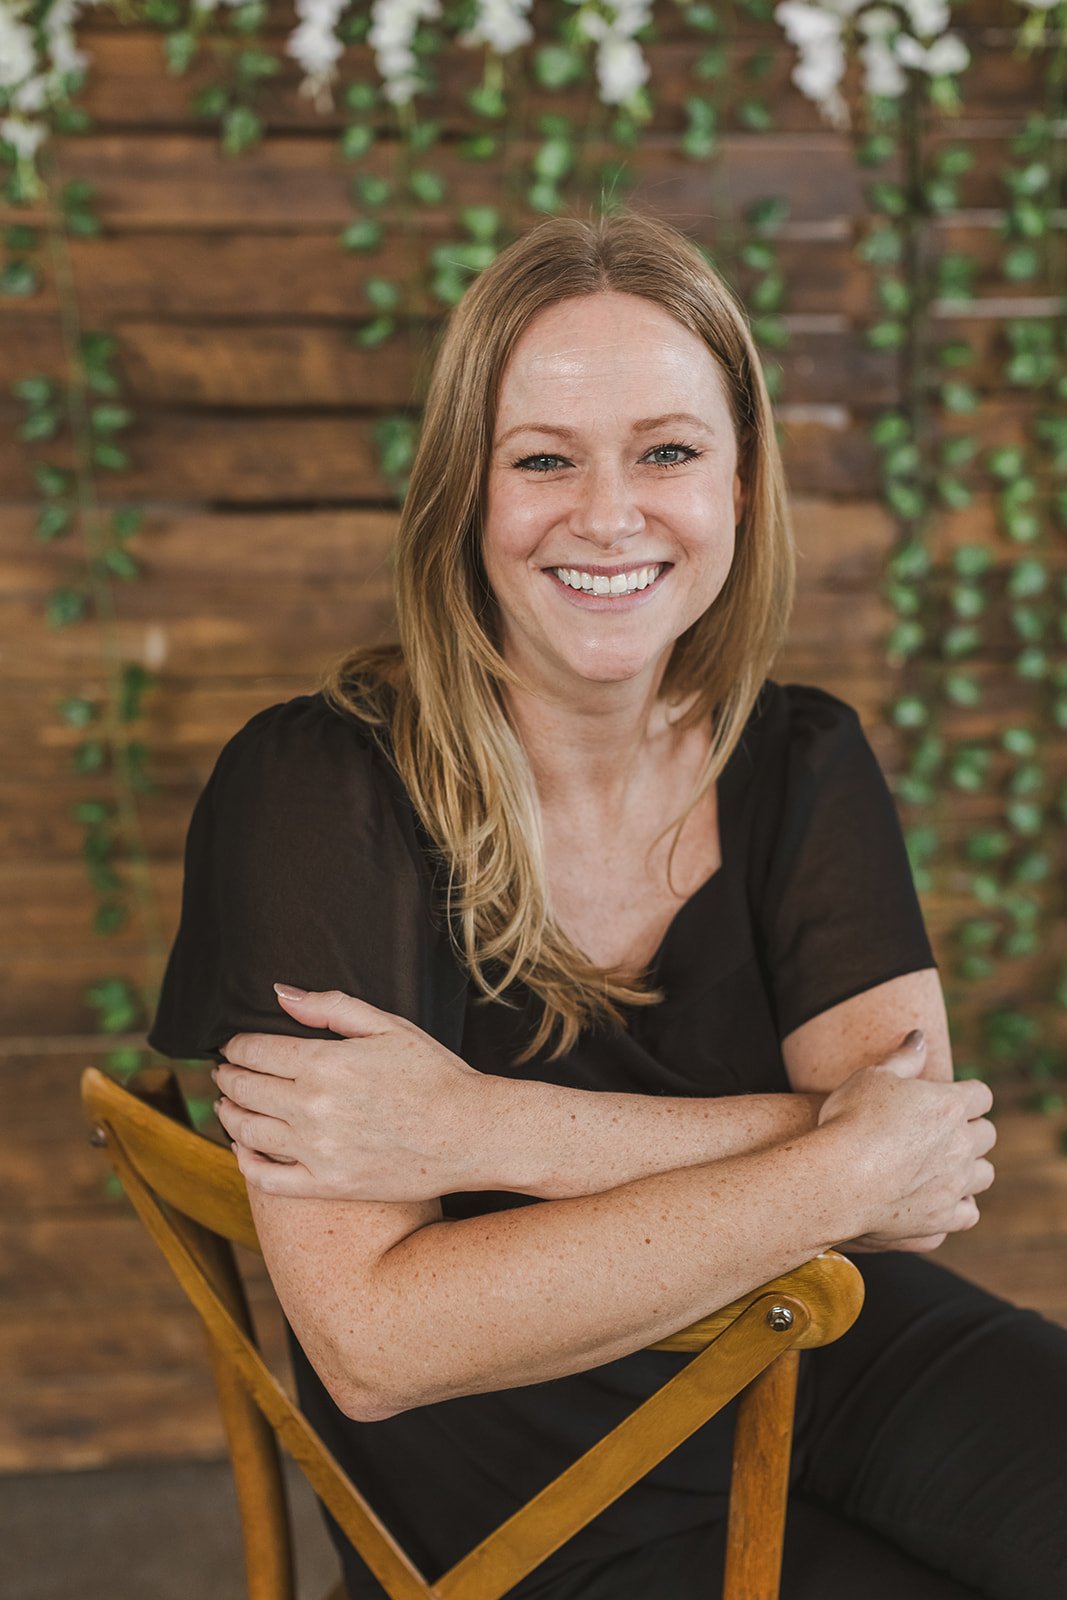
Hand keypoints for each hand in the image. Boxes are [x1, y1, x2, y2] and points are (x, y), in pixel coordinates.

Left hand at [215, 985, 489, 1200]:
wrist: (471, 1132)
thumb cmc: (434, 1074)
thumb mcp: (387, 1026)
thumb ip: (329, 1007)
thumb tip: (279, 992)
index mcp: (326, 1063)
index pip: (255, 1051)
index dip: (236, 1046)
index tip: (234, 1046)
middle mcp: (314, 1107)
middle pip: (245, 1089)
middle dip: (228, 1075)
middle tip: (225, 1071)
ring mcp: (317, 1151)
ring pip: (247, 1131)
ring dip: (228, 1113)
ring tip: (228, 1103)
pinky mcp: (327, 1185)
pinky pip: (265, 1178)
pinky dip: (243, 1161)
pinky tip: (242, 1147)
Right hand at [818, 1032, 996, 1251]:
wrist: (837, 1178)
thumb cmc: (850, 1119)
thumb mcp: (872, 1076)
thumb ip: (903, 1058)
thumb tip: (919, 1038)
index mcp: (950, 1105)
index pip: (981, 1095)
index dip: (966, 1095)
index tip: (947, 1099)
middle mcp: (961, 1145)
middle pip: (987, 1135)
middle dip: (970, 1130)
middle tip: (940, 1131)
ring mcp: (955, 1185)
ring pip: (984, 1175)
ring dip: (969, 1167)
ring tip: (942, 1165)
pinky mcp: (942, 1218)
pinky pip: (968, 1213)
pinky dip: (959, 1205)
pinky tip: (940, 1198)